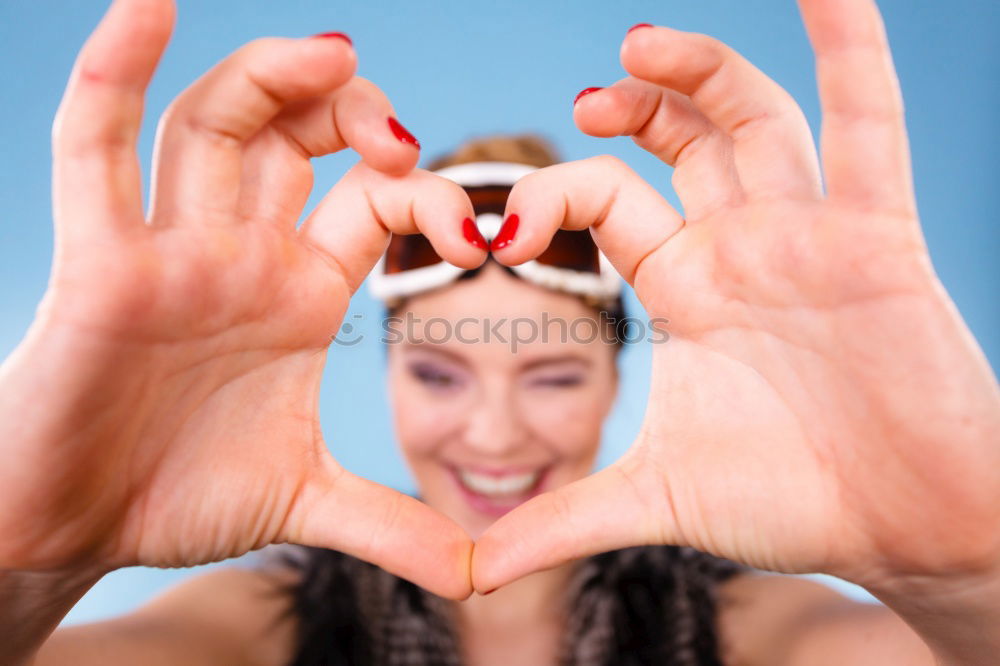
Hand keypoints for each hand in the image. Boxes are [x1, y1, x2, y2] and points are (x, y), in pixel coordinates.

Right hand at [0, 0, 483, 598]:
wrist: (75, 530)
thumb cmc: (178, 497)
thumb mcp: (305, 501)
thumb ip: (394, 527)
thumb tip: (479, 576)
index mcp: (297, 291)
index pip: (374, 203)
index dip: (429, 198)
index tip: (479, 235)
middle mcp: (238, 254)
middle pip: (297, 138)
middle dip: (355, 113)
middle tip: (399, 131)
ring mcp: (169, 250)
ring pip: (214, 126)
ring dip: (271, 79)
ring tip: (334, 54)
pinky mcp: (96, 264)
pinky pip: (96, 149)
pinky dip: (115, 73)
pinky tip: (149, 7)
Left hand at [473, 0, 999, 596]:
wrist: (902, 530)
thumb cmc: (791, 505)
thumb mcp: (655, 499)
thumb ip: (560, 521)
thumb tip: (468, 571)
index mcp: (689, 291)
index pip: (610, 207)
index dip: (551, 201)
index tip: (500, 228)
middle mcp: (743, 250)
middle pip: (685, 142)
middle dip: (638, 105)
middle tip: (586, 95)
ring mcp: (809, 235)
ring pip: (756, 118)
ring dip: (702, 70)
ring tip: (638, 45)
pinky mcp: (878, 238)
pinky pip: (868, 123)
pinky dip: (852, 47)